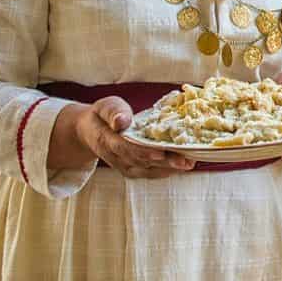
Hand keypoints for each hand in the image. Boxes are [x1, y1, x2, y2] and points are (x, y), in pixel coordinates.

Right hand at [73, 97, 194, 177]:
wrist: (91, 132)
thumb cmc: (102, 116)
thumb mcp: (105, 107)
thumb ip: (113, 112)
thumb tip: (121, 120)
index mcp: (107, 141)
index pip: (126, 148)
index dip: (143, 151)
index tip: (161, 152)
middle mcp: (116, 158)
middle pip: (142, 162)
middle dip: (165, 162)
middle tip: (186, 161)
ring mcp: (124, 166)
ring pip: (149, 170)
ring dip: (170, 169)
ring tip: (190, 163)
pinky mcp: (133, 169)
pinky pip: (150, 172)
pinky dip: (167, 170)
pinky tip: (182, 166)